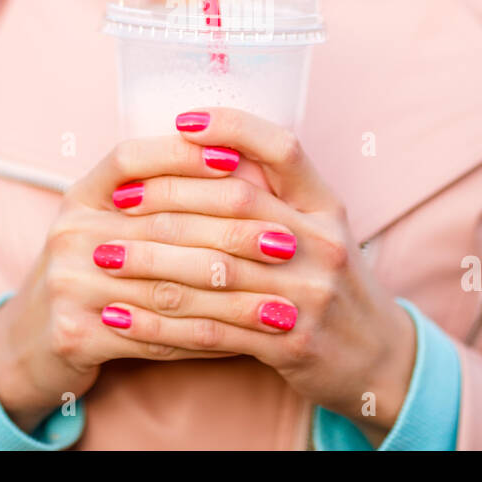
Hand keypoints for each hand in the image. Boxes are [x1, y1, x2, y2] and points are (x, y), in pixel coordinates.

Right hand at [0, 133, 298, 432]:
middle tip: (286, 242)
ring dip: (233, 298)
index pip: (130, 159)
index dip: (182, 154)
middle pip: (162, 225)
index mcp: (80, 196)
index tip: (238, 157)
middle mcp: (69, 233)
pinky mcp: (76, 334)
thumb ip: (158, 198)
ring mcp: (68, 284)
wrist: (31, 343)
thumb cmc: (92, 273)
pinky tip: (245, 340)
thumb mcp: (108, 224)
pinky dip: (207, 339)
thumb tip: (242, 165)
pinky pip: (156, 337)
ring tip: (281, 302)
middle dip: (233, 234)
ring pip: (169, 287)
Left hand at [94, 108, 417, 444]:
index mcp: (327, 205)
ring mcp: (310, 294)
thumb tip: (206, 150)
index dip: (233, 128)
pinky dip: (160, 324)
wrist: (379, 360)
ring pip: (216, 269)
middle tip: (117, 199)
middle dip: (168, 198)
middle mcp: (322, 243)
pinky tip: (120, 318)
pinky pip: (211, 329)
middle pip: (236, 205)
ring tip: (103, 256)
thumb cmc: (331, 284)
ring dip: (151, 262)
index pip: (283, 148)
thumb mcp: (319, 228)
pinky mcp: (291, 343)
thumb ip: (274, 193)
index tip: (181, 121)